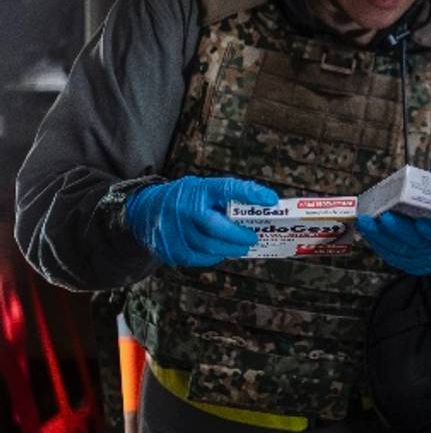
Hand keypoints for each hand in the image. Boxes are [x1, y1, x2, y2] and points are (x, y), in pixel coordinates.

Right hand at [124, 176, 277, 267]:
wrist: (144, 212)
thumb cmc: (184, 199)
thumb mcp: (202, 189)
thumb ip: (225, 197)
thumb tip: (261, 207)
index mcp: (197, 190)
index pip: (227, 188)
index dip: (251, 194)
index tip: (271, 200)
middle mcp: (184, 209)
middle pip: (217, 227)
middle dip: (240, 235)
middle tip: (253, 237)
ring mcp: (174, 231)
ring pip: (209, 247)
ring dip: (231, 249)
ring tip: (241, 246)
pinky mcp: (170, 250)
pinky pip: (199, 258)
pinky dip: (214, 257)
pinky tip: (221, 252)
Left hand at [356, 205, 430, 275]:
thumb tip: (415, 189)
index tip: (421, 223)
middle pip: (417, 244)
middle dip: (398, 230)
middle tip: (384, 217)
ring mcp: (422, 261)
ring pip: (399, 250)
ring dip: (379, 236)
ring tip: (365, 221)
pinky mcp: (408, 264)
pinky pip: (390, 254)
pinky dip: (376, 241)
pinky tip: (366, 230)